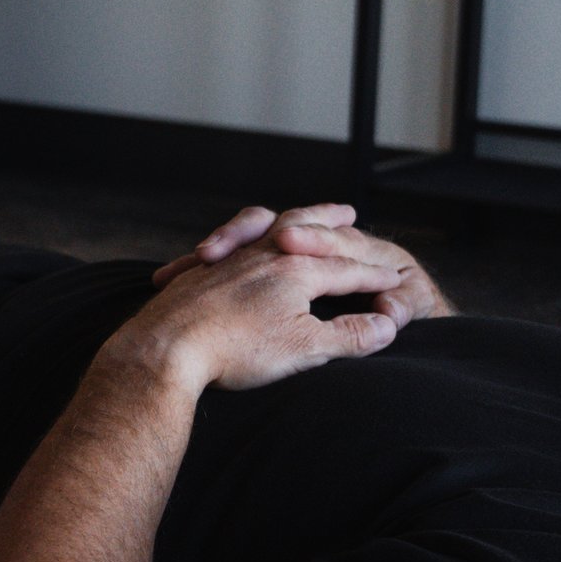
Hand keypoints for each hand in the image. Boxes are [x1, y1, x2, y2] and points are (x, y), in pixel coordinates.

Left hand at [117, 235, 412, 399]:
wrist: (167, 349)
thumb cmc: (238, 349)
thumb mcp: (306, 348)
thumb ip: (349, 335)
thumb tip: (388, 327)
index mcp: (297, 271)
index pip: (346, 270)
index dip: (372, 277)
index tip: (393, 281)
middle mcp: (265, 254)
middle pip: (305, 226)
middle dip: (329, 221)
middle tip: (347, 211)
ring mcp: (231, 259)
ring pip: (261, 226)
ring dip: (281, 219)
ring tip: (288, 219)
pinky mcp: (201, 271)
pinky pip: (225, 245)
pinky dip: (237, 238)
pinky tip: (229, 249)